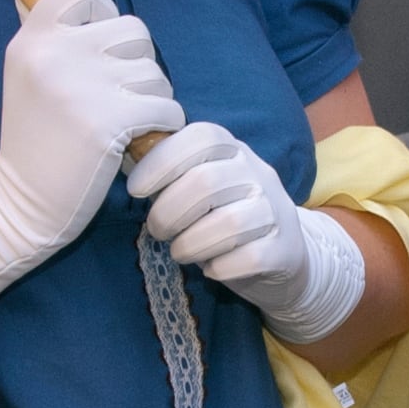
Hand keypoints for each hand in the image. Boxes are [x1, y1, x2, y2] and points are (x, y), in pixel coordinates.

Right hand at [0, 0, 180, 340]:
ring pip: (154, 71)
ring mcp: (81, 86)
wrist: (20, 205)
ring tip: (124, 125)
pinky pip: (165, 106)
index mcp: (32, 38)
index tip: (99, 54)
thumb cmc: (32, 137)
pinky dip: (161, 127)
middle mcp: (53, 53)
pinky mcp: (109, 121)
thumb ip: (36, 18)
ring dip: (152, 100)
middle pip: (133, 30)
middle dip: (137, 65)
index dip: (104, 17)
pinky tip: (136, 143)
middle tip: (118, 98)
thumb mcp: (25, 71)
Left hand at [128, 121, 367, 343]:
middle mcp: (258, 173)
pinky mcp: (285, 249)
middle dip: (168, 212)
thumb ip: (171, 174)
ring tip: (180, 252)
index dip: (162, 161)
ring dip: (191, 244)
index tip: (136, 190)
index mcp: (233, 150)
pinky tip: (212, 269)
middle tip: (157, 230)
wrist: (283, 255)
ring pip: (229, 224)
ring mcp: (276, 210)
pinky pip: (249, 258)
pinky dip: (220, 268)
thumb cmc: (224, 215)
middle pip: (207, 183)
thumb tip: (122, 159)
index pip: (201, 138)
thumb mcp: (201, 187)